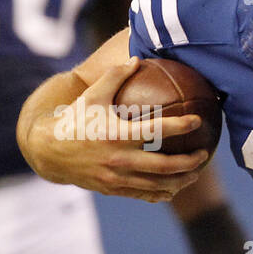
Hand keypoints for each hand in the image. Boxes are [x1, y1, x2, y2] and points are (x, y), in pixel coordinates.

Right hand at [22, 58, 207, 202]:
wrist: (47, 152)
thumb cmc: (75, 119)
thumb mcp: (92, 95)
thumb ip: (115, 76)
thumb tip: (136, 59)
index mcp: (117, 134)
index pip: (157, 130)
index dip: (181, 126)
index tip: (198, 121)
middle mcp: (120, 159)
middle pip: (165, 166)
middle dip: (190, 162)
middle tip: (204, 154)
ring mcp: (117, 177)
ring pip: (158, 185)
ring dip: (181, 181)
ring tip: (196, 173)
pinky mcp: (113, 189)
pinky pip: (143, 194)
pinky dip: (161, 193)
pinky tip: (173, 189)